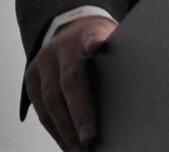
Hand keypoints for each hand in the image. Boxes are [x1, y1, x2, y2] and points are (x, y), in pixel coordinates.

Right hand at [24, 15, 117, 149]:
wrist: (71, 30)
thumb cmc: (100, 44)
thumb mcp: (112, 40)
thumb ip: (118, 57)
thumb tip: (137, 89)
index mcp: (88, 34)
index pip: (92, 38)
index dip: (95, 43)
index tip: (99, 47)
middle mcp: (62, 47)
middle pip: (69, 81)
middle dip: (79, 114)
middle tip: (90, 140)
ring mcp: (43, 61)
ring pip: (50, 101)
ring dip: (65, 130)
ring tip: (79, 150)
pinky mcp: (31, 77)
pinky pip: (40, 110)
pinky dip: (55, 130)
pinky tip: (68, 144)